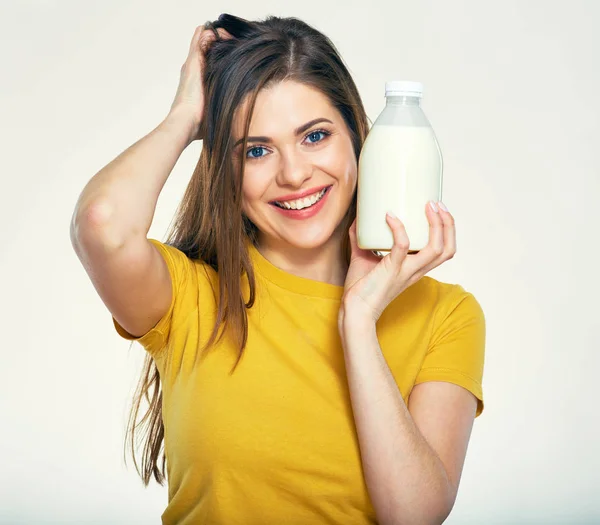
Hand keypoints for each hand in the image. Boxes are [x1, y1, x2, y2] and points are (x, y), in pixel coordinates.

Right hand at [169, 23, 232, 141]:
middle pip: (205, 46)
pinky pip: (201, 38)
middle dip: (220, 41)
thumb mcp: (216, 114)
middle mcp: (193, 70)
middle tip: (235, 41)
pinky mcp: (193, 61)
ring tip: (230, 36)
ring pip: (203, 39)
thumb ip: (224, 110)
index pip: (208, 61)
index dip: (221, 54)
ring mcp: (192, 64)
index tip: (237, 54)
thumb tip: (240, 122)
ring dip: (217, 35)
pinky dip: (211, 33)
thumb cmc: (199, 124)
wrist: (186, 122)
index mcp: (197, 82)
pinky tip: (224, 35)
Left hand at [340, 201, 455, 325]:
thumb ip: (361, 238)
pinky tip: (390, 216)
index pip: (444, 251)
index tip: (437, 209)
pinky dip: (398, 228)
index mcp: (416, 268)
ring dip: (437, 225)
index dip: (447, 230)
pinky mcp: (392, 270)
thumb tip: (359, 218)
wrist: (354, 309)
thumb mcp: (363, 257)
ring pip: (436, 249)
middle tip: (436, 204)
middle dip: (448, 224)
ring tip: (429, 206)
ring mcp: (406, 271)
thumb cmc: (361, 288)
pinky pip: (402, 246)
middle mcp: (416, 270)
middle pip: (448, 249)